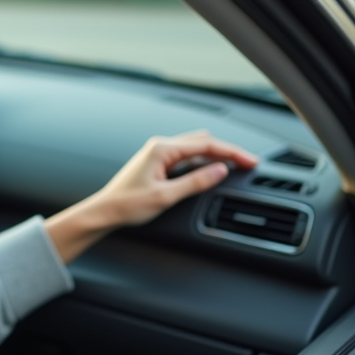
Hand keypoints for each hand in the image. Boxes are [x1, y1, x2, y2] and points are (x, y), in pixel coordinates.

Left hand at [44, 131, 257, 263]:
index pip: (207, 144)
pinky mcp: (157, 162)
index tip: (250, 161)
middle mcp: (160, 146)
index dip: (232, 152)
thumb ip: (196, 182)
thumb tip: (220, 170)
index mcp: (162, 148)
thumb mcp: (165, 196)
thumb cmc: (126, 205)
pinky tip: (212, 168)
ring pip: (196, 147)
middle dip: (227, 151)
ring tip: (235, 164)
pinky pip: (187, 156)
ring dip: (216, 154)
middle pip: (203, 142)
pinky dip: (203, 160)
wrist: (104, 212)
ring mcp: (158, 153)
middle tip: (247, 163)